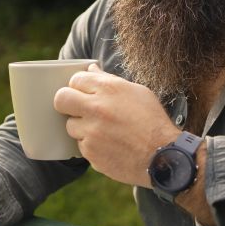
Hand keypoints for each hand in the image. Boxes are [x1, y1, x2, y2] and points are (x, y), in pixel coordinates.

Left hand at [54, 64, 179, 185]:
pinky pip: (81, 145)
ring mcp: (91, 132)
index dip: (78, 86)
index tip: (83, 92)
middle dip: (66, 103)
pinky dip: (92, 145)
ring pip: (70, 125)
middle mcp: (96, 109)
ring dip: (82, 127)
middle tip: (77, 109)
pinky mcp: (90, 153)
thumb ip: (110, 80)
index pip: (75, 79)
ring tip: (103, 131)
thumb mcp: (137, 92)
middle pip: (61, 99)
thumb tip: (91, 68)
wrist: (163, 156)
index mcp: (109, 89)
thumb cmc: (152, 121)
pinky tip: (110, 145)